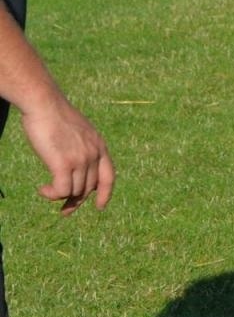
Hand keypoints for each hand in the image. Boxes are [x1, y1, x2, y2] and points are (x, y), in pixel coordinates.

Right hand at [20, 92, 114, 213]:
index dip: (106, 193)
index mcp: (100, 146)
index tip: (100, 206)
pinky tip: (42, 190)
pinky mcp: (64, 163)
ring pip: (74, 191)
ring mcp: (80, 159)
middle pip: (88, 188)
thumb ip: (82, 149)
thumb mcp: (77, 133)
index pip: (109, 176)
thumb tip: (77, 169)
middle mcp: (94, 154)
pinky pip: (62, 190)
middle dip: (76, 202)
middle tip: (64, 212)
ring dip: (59, 197)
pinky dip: (52, 194)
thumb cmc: (56, 117)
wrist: (45, 104)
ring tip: (46, 192)